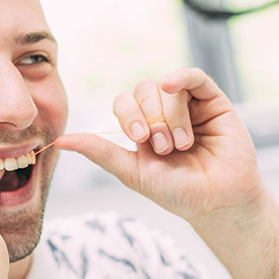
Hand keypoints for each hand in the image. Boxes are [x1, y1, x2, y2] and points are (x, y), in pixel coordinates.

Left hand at [55, 68, 267, 224]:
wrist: (218, 201)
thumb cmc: (177, 192)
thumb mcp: (133, 172)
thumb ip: (100, 152)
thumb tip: (60, 140)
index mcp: (142, 128)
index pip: (124, 102)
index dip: (128, 115)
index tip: (139, 139)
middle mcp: (163, 113)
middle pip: (143, 91)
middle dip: (150, 119)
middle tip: (164, 147)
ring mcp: (189, 105)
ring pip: (166, 87)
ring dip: (170, 115)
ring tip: (181, 144)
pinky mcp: (213, 101)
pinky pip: (194, 77)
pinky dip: (181, 77)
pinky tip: (173, 86)